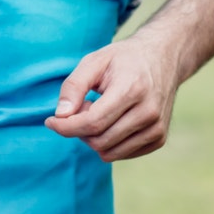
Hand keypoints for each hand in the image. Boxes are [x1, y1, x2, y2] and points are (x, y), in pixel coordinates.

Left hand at [44, 33, 188, 161]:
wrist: (162, 58)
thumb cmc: (123, 59)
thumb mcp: (94, 61)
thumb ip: (73, 86)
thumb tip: (60, 115)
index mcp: (132, 90)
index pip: (93, 122)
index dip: (66, 126)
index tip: (50, 121)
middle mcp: (148, 112)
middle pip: (99, 140)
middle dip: (79, 129)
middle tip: (80, 107)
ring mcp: (157, 128)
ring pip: (110, 152)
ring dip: (93, 137)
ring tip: (96, 111)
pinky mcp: (159, 138)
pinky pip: (122, 154)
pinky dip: (108, 143)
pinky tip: (111, 120)